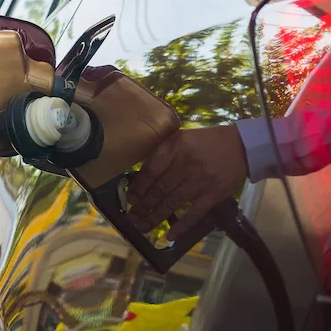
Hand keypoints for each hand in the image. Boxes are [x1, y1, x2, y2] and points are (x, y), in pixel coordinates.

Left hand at [126, 125, 248, 240]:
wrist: (243, 146)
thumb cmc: (207, 141)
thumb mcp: (181, 138)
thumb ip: (163, 153)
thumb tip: (143, 175)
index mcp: (175, 147)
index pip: (151, 170)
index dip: (139, 187)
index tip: (130, 199)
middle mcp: (185, 164)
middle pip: (159, 189)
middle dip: (143, 206)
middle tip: (132, 218)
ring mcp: (200, 181)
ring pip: (172, 203)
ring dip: (155, 217)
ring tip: (143, 227)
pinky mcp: (213, 195)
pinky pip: (194, 214)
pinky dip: (181, 226)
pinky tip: (169, 236)